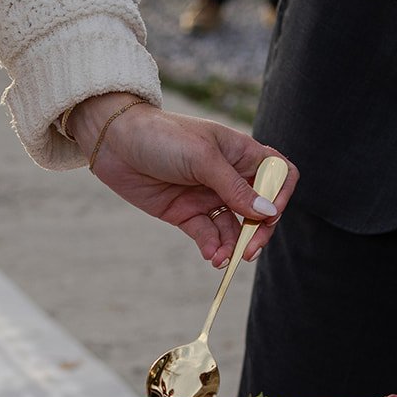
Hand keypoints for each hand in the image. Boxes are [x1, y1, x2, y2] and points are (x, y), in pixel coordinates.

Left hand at [72, 94, 297, 267]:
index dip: (281, 195)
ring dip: (233, 246)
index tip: (270, 214)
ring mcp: (207, 196)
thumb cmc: (162, 137)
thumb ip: (235, 188)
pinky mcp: (186, 213)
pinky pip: (208, 235)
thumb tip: (268, 213)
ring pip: (233, 227)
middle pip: (259, 209)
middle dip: (258, 232)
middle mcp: (228, 176)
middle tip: (249, 252)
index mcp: (240, 153)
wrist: (116, 143)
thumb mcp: (202, 159)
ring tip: (222, 259)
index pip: (278, 175)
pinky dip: (212, 247)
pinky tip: (211, 256)